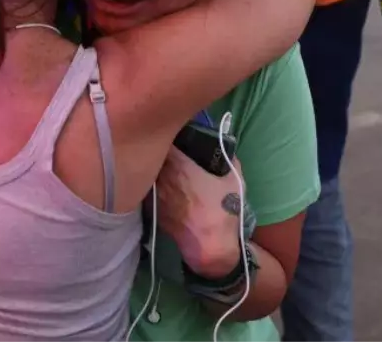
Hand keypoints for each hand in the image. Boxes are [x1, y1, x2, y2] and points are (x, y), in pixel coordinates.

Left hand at [155, 147, 242, 278]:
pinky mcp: (151, 212)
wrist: (209, 249)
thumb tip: (223, 149)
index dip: (165, 132)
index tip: (174, 134)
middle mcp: (160, 177)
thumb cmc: (222, 211)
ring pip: (147, 173)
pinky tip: (166, 191)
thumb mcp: (233, 180)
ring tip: (166, 170)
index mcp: (178, 165)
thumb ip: (227, 159)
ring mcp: (152, 196)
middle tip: (168, 148)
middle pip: (151, 155)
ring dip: (154, 169)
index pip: (163, 139)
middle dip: (158, 150)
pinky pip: (148, 191)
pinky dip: (154, 188)